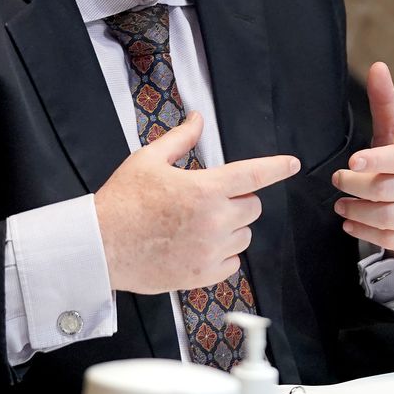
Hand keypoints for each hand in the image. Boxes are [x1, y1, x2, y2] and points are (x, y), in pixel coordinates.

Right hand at [93, 112, 299, 294]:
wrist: (100, 245)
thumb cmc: (122, 202)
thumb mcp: (148, 160)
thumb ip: (180, 139)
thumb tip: (197, 119)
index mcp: (204, 189)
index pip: (253, 173)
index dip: (277, 166)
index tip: (292, 164)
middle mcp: (214, 220)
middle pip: (252, 206)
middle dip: (237, 199)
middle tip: (208, 200)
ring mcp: (211, 250)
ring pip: (244, 235)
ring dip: (231, 228)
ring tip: (198, 225)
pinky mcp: (203, 274)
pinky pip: (233, 263)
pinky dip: (222, 254)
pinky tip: (197, 246)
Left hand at [334, 62, 393, 257]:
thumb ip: (386, 103)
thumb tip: (377, 66)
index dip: (377, 160)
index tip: (352, 161)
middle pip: (387, 190)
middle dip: (356, 186)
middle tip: (338, 181)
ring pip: (387, 217)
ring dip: (357, 211)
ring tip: (340, 204)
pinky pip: (391, 238)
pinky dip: (366, 231)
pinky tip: (350, 221)